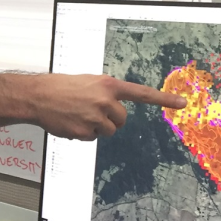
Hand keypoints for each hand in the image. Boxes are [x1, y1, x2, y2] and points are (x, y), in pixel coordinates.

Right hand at [0, 73, 185, 139]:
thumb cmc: (60, 87)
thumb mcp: (88, 82)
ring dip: (96, 128)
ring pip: (108, 131)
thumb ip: (105, 93)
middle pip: (122, 120)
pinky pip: (92, 138)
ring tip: (78, 116)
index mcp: (108, 85)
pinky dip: (83, 134)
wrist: (37, 96)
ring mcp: (96, 117)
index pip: (142, 93)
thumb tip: (114, 109)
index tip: (182, 103)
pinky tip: (70, 123)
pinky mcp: (85, 132)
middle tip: (92, 113)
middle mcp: (106, 101)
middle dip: (110, 120)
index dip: (163, 99)